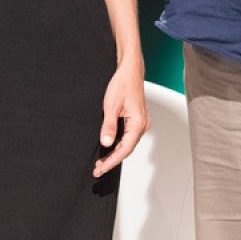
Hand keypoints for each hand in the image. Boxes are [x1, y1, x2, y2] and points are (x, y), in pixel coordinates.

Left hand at [93, 61, 147, 177]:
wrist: (129, 70)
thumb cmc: (123, 84)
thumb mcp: (111, 106)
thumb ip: (109, 126)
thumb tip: (106, 143)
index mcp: (138, 123)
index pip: (124, 149)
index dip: (111, 161)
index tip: (101, 168)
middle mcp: (143, 125)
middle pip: (127, 149)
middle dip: (112, 160)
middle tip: (98, 169)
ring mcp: (141, 123)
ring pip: (128, 144)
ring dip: (115, 153)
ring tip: (101, 162)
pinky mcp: (137, 120)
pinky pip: (128, 137)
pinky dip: (119, 144)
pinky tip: (109, 148)